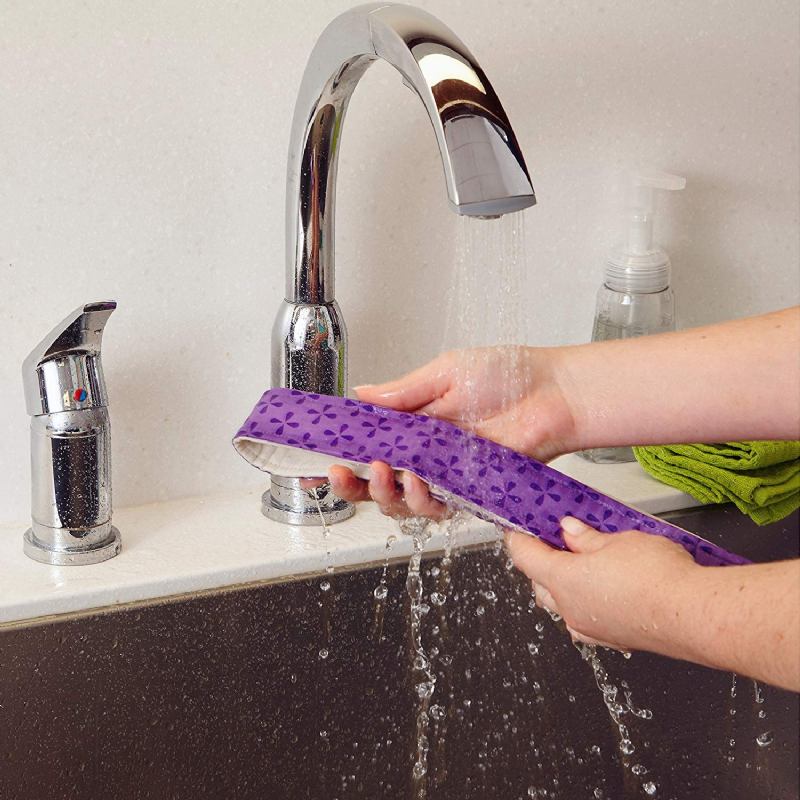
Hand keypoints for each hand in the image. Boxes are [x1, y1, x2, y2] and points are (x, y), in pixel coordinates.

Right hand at [329, 346, 577, 517]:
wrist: (552, 393)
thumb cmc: (507, 375)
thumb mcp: (446, 372)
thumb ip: (403, 391)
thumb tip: (361, 394)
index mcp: (414, 424)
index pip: (369, 447)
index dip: (344, 459)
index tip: (320, 464)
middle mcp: (426, 454)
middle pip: (378, 485)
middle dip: (356, 486)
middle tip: (346, 473)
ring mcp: (447, 476)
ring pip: (403, 504)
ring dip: (387, 494)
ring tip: (391, 473)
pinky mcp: (470, 492)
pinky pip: (439, 509)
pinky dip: (422, 502)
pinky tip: (417, 483)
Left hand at [506, 517, 698, 654]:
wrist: (694, 614)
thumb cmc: (658, 577)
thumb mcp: (617, 540)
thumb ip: (587, 538)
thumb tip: (570, 532)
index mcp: (563, 580)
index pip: (525, 557)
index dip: (518, 539)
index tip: (517, 529)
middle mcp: (570, 609)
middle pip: (539, 583)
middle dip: (541, 563)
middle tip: (555, 541)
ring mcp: (591, 629)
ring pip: (562, 605)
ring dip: (564, 586)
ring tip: (583, 563)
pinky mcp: (614, 639)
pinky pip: (586, 620)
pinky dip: (586, 603)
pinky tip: (604, 590)